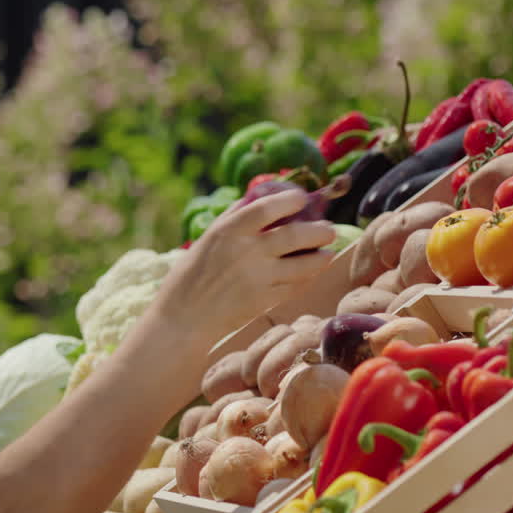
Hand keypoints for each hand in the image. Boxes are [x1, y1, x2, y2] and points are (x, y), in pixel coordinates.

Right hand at [160, 188, 335, 340]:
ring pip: (303, 264)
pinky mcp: (264, 301)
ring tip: (327, 252)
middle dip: (319, 231)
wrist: (184, 316)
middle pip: (295, 235)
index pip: (268, 207)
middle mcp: (246, 252)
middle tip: (328, 230)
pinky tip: (311, 272)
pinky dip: (307, 277)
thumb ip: (236, 217)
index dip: (291, 200)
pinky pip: (295, 286)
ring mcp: (258, 278)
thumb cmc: (193, 273)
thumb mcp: (209, 238)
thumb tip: (265, 196)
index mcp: (229, 231)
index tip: (302, 199)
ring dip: (321, 257)